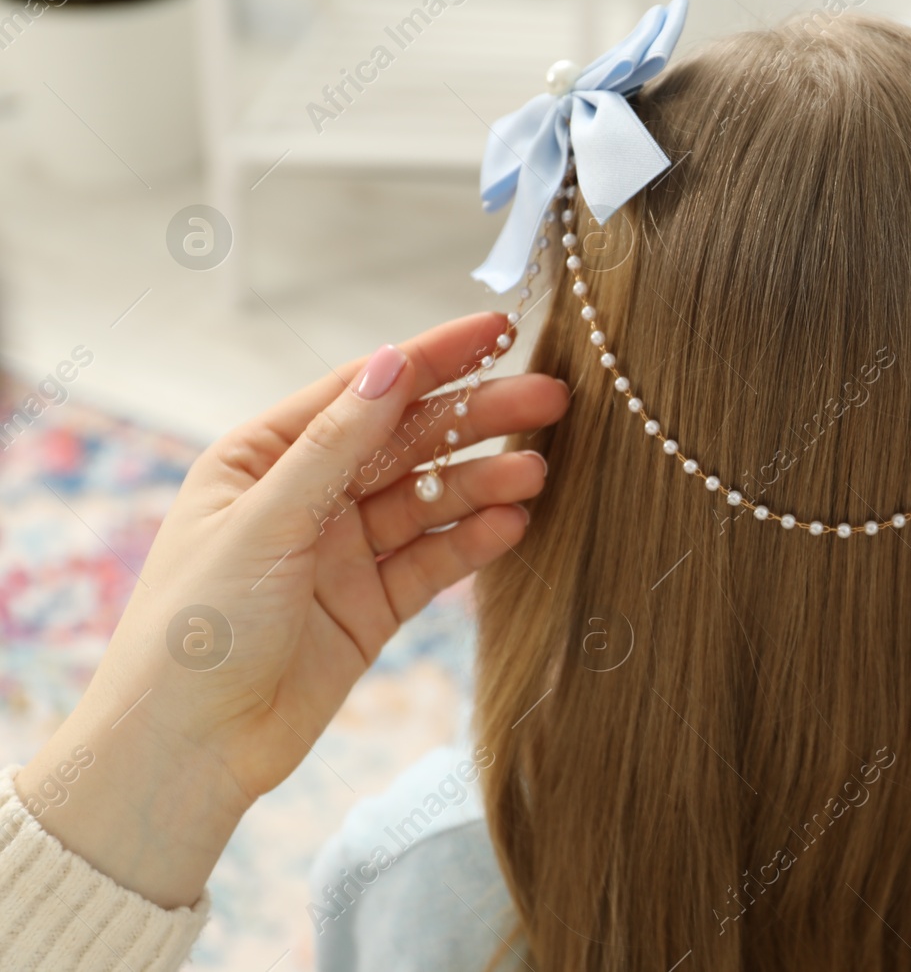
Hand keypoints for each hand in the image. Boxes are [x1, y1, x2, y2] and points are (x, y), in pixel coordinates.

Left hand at [17, 313, 567, 907]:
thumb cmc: (196, 627)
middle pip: (409, 441)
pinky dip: (473, 540)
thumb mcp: (265, 521)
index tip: (500, 332)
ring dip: (482, 482)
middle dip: (477, 419)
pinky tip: (514, 523)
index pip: (364, 390)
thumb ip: (336, 445)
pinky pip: (433, 560)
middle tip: (550, 401)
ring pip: (429, 500)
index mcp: (264, 457)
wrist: (187, 751)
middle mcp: (308, 496)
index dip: (434, 358)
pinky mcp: (372, 606)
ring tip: (537, 471)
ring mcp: (343, 552)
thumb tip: (392, 363)